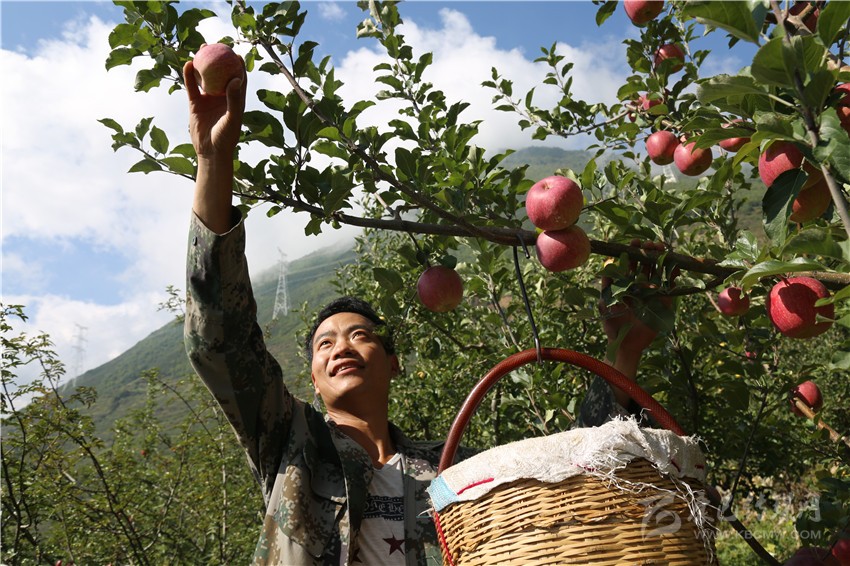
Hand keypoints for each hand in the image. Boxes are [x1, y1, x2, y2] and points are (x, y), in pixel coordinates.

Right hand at [183, 56, 246, 159]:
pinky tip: (188, 64)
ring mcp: (208, 99)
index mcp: (235, 99)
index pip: (238, 79)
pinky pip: (192, 86)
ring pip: (205, 77)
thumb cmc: (226, 137)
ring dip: (203, 63)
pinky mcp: (195, 103)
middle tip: (217, 45)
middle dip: (220, 59)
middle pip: (221, 74)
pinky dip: (189, 75)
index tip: (235, 53)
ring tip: (202, 48)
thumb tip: (236, 78)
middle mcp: (222, 97)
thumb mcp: (232, 117)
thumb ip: (234, 99)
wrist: (210, 151)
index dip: (238, 65)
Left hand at [598, 240, 675, 405]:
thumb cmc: (612, 325)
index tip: (635, 242)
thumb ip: (606, 286)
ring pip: (659, 270)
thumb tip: (606, 267)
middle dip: (649, 251)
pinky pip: (670, 285)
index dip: (633, 250)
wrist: (626, 344)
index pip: (630, 261)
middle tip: (651, 244)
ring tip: (664, 249)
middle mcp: (639, 284)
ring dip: (662, 258)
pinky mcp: (664, 300)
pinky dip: (673, 274)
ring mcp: (653, 291)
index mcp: (625, 282)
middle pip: (646, 262)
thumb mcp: (606, 304)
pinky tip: (675, 266)